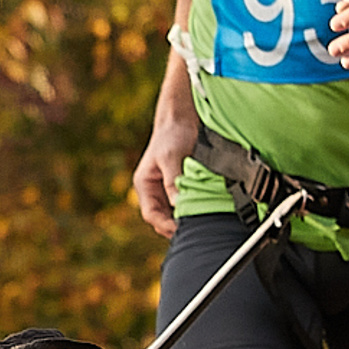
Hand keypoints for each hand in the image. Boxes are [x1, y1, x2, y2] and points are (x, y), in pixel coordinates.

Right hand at [131, 113, 195, 238]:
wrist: (181, 119)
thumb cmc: (172, 135)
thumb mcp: (171, 157)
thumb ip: (172, 181)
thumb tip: (177, 204)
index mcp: (144, 184)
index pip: (150, 214)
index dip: (165, 224)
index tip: (181, 228)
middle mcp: (153, 190)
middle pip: (161, 219)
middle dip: (175, 226)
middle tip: (195, 229)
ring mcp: (165, 190)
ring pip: (173, 214)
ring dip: (184, 219)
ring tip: (200, 222)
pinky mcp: (178, 187)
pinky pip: (183, 206)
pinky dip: (191, 210)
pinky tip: (203, 212)